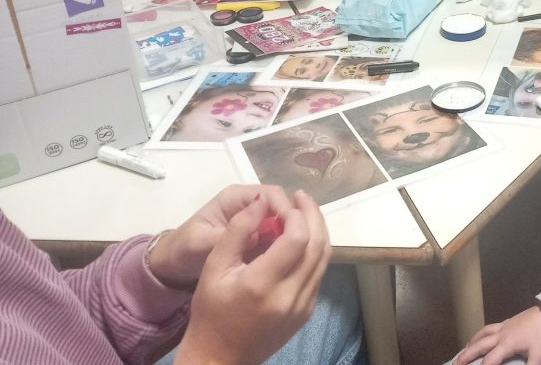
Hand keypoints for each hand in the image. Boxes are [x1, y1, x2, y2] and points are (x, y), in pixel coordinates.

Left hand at [147, 185, 294, 288]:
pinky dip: (286, 246)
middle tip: (301, 246)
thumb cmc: (183, 250)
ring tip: (298, 256)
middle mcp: (249, 205)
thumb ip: (227, 236)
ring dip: (291, 235)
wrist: (171, 266)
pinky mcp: (257, 237)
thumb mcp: (200, 243)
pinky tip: (290, 262)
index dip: (285, 210)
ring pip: (283, 222)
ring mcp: (255, 221)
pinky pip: (278, 237)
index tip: (293, 232)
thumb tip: (257, 235)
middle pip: (282, 206)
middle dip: (293, 223)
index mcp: (235, 198)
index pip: (270, 195)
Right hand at [173, 190, 330, 364]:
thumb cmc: (211, 312)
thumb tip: (261, 200)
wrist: (219, 358)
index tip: (288, 201)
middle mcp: (289, 296)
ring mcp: (302, 306)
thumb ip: (237, 230)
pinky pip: (318, 273)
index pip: (297, 239)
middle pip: (318, 245)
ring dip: (318, 230)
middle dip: (313, 215)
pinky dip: (314, 251)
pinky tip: (301, 239)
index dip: (297, 214)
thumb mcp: (213, 267)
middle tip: (302, 197)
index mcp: (262, 284)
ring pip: (324, 258)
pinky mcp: (307, 312)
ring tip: (304, 212)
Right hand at [454, 305, 540, 364]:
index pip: (489, 361)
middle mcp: (500, 335)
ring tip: (462, 351)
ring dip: (471, 343)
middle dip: (466, 356)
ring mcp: (503, 327)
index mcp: (507, 344)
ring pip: (481, 334)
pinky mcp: (506, 322)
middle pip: (479, 346)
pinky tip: (479, 336)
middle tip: (455, 364)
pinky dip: (480, 333)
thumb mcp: (539, 355)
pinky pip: (488, 328)